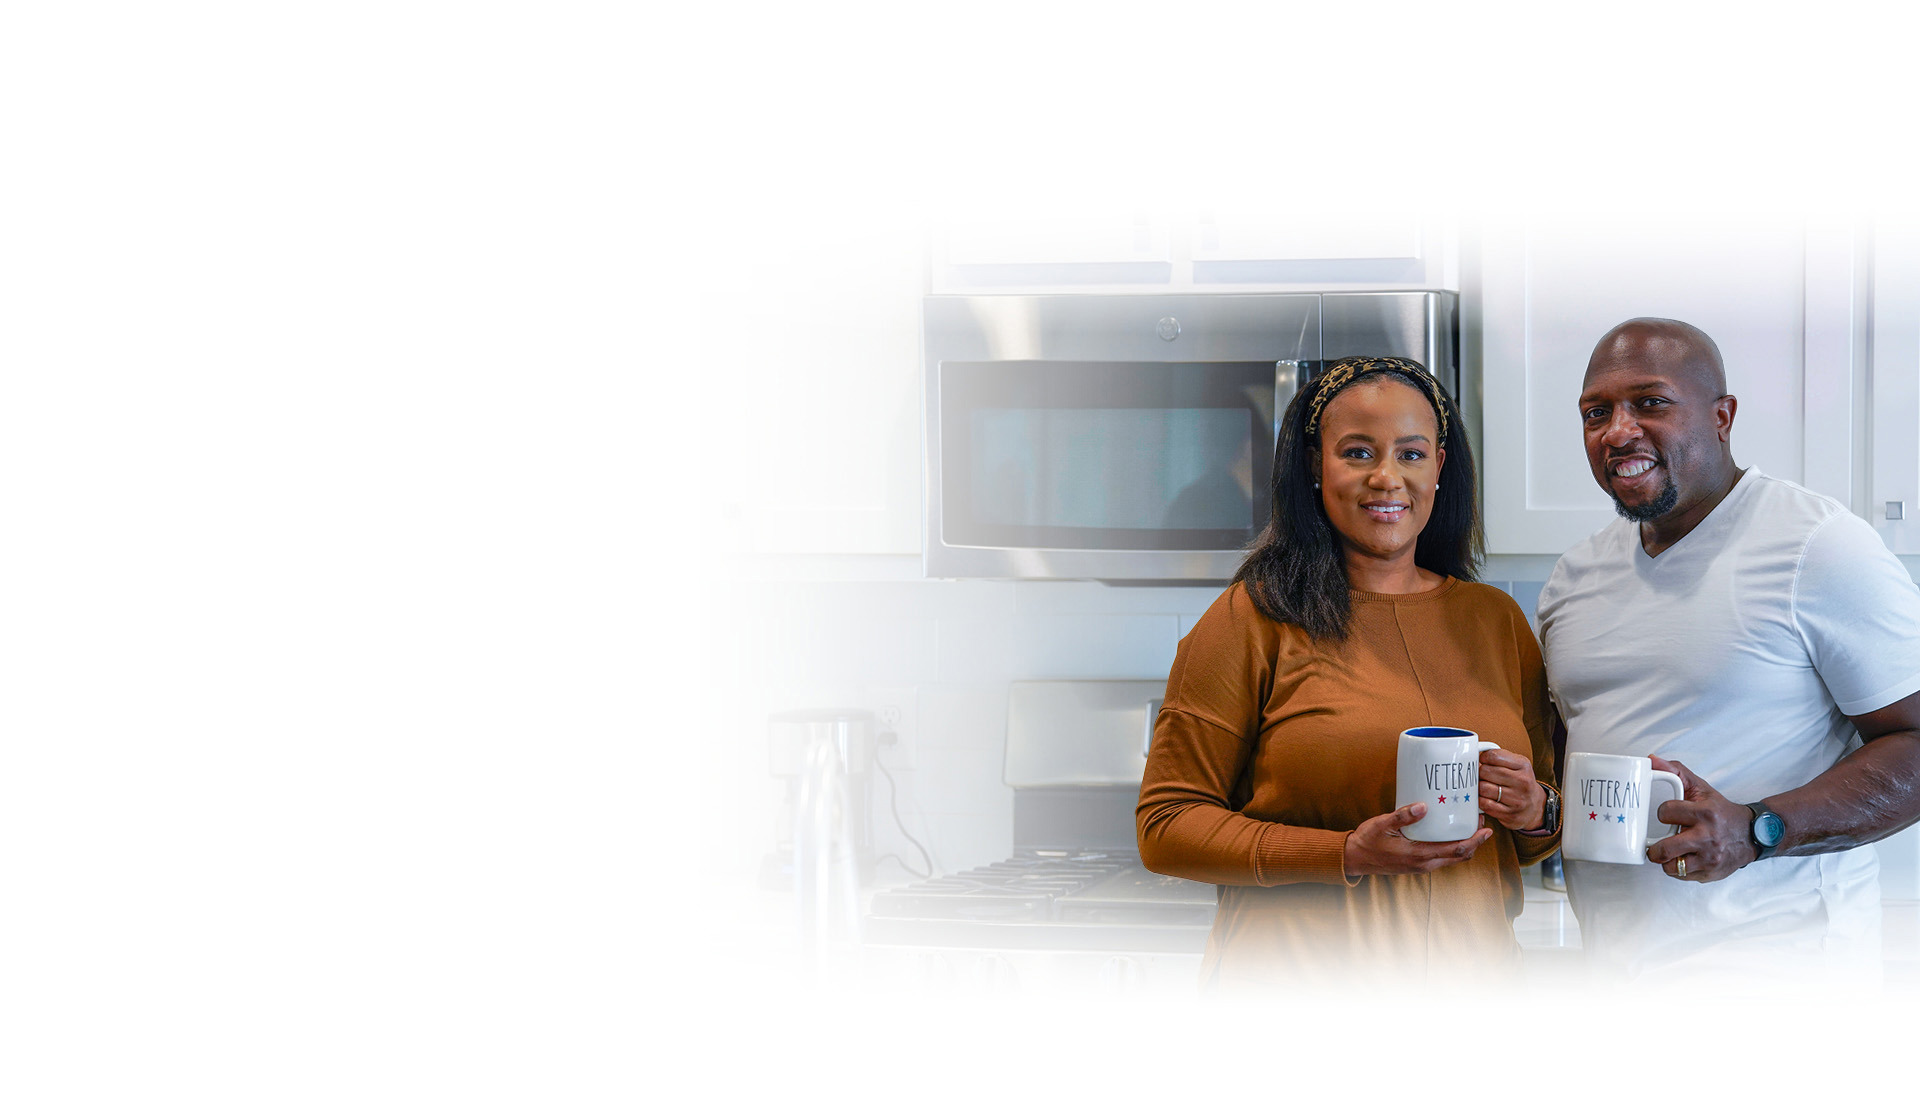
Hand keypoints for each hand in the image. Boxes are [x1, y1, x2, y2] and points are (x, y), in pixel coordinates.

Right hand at [1343, 802, 1493, 876]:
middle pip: (1460, 856)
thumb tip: (1423, 805)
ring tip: (1469, 826)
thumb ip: (1403, 815)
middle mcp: (1424, 864)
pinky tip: (1449, 833)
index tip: (1486, 829)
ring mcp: (1422, 866)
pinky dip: (1452, 847)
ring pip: (1452, 858)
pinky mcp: (1418, 864)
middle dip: (1475, 841)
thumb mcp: (1383, 824)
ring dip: (1465, 845)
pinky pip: (1442, 857)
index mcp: (1419, 855)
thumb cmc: (1368, 841)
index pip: (1456, 850)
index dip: (1475, 840)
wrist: (1355, 859)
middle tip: (1482, 823)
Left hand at [1477, 747, 1545, 832]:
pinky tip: (1485, 798)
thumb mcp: (1517, 765)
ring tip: (1483, 787)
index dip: (1482, 758)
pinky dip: (1480, 800)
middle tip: (1482, 776)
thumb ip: (1500, 757)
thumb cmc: (1521, 783)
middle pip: (1486, 771)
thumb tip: (1476, 755)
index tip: (1481, 761)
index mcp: (1523, 766)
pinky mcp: (1510, 814)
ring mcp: (1517, 799)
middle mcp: (1522, 782)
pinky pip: (1485, 804)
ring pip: (1483, 788)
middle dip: (1479, 773)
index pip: (1494, 756)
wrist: (1535, 807)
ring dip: (1479, 787)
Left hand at [1644, 755, 1756, 882]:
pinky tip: (1686, 858)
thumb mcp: (1701, 789)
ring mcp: (1710, 859)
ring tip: (1673, 852)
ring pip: (1671, 867)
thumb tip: (1651, 760)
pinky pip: (1682, 876)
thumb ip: (1676, 772)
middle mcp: (1708, 838)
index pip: (1665, 812)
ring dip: (1667, 861)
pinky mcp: (1711, 874)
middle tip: (1657, 844)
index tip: (1667, 815)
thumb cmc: (1721, 812)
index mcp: (1705, 814)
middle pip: (1664, 850)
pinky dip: (1680, 869)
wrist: (1753, 835)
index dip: (1662, 813)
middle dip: (1655, 848)